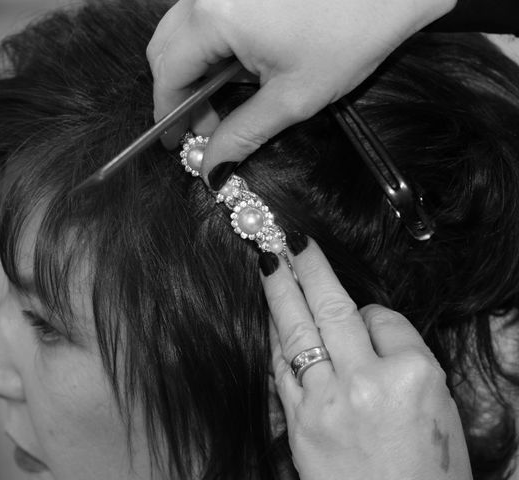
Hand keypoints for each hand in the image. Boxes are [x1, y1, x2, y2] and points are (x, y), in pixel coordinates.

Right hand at [147, 0, 456, 189]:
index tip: (177, 140)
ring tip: (229, 94)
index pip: (168, 72)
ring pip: (184, 28)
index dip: (168, 112)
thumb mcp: (292, 97)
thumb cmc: (352, 34)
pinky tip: (240, 62)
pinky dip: (212, 41)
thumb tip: (211, 167)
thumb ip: (242, 134)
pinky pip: (207, 11)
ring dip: (196, 66)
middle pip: (167, 47)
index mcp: (215, 17)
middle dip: (180, 90)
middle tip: (206, 122)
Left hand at [259, 237, 471, 479]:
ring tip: (268, 260)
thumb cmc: (427, 471)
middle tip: (289, 237)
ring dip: (280, 291)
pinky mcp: (298, 421)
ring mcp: (326, 401)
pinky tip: (272, 317)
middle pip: (332, 309)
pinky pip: (281, 366)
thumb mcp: (437, 405)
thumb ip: (399, 357)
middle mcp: (366, 383)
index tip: (368, 319)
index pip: (384, 318)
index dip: (374, 314)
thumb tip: (362, 324)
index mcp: (414, 376)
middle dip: (307, 267)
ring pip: (297, 331)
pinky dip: (275, 337)